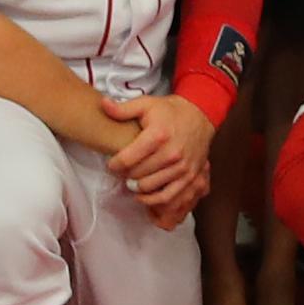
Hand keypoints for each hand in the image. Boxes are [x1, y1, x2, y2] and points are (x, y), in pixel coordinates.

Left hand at [106, 91, 215, 222]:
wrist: (200, 115)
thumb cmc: (169, 111)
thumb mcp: (146, 104)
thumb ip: (123, 109)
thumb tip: (103, 104)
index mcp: (158, 135)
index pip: (127, 159)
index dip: (114, 165)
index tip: (111, 164)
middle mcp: (171, 152)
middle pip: (137, 174)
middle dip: (124, 175)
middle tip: (120, 173)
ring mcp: (182, 166)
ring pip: (150, 187)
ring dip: (136, 188)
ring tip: (130, 182)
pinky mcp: (190, 176)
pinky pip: (168, 196)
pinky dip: (152, 200)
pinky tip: (143, 195)